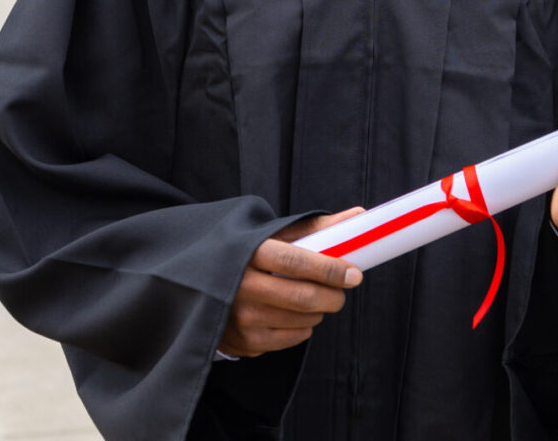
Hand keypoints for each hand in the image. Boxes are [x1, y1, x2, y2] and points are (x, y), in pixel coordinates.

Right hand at [218, 207, 364, 357]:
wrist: (199, 282)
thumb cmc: (248, 252)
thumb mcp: (274, 234)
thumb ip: (316, 227)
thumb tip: (358, 215)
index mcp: (248, 251)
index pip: (297, 263)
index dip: (331, 270)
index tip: (354, 274)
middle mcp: (240, 286)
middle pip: (304, 298)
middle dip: (334, 297)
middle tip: (341, 291)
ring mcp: (240, 317)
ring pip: (302, 321)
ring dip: (319, 311)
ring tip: (314, 299)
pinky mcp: (242, 341)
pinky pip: (291, 339)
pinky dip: (303, 327)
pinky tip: (294, 314)